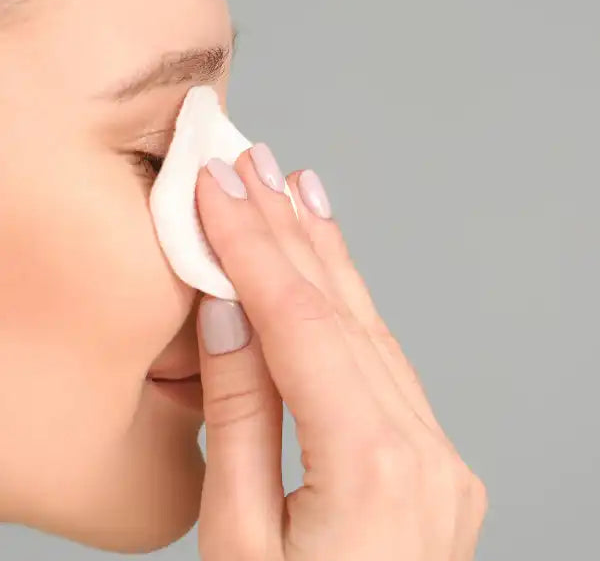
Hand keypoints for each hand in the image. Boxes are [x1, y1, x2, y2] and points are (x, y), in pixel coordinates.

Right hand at [194, 144, 486, 559]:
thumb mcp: (235, 542)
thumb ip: (238, 418)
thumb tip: (227, 316)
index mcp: (373, 471)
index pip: (300, 325)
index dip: (251, 249)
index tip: (216, 190)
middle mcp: (423, 450)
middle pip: (343, 311)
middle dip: (288, 230)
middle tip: (252, 165)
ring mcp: (436, 452)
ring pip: (369, 327)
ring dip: (323, 255)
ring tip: (292, 191)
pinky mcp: (430, 456)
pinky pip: (383, 362)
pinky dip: (349, 305)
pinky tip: (329, 265)